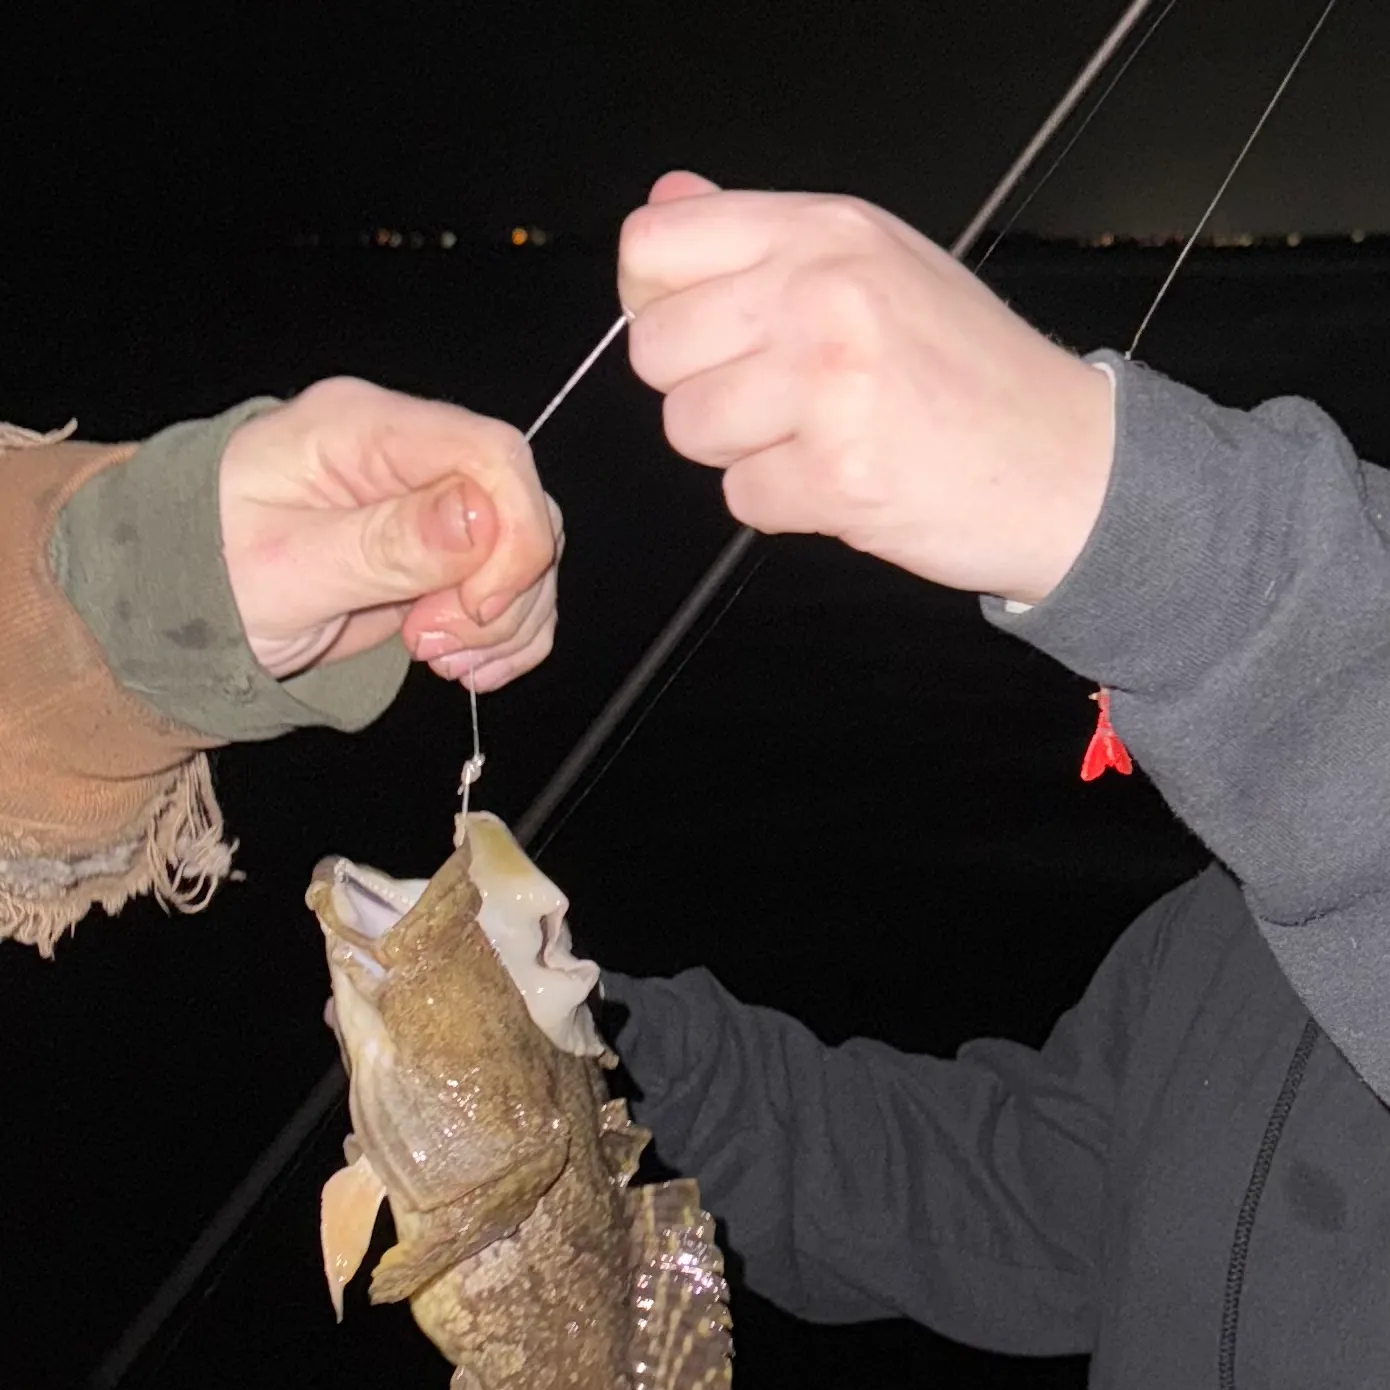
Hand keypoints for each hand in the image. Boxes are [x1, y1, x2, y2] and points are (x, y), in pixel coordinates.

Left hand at [219, 377, 558, 689]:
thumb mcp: (286, 569)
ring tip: (439, 658)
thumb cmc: (206, 576)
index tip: (477, 608)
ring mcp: (431, 504)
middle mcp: (409, 455)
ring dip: (504, 621)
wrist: (176, 607)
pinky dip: (509, 634)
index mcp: (364, 430)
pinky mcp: (444, 552)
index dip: (513, 535)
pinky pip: (516, 588)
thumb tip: (482, 518)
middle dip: (501, 592)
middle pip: (521, 507)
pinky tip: (465, 663)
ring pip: (527, 553)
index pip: (492, 453)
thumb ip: (385, 542)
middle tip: (433, 644)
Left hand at [618, 172, 1114, 605]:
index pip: (652, 243)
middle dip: (699, 388)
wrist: (1070, 466)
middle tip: (778, 400)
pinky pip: (740, 499)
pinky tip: (843, 480)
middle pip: (654, 348)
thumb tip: (667, 199)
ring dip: (740, 452)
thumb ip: (761, 238)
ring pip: (687, 428)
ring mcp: (831, 383)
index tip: (700, 332)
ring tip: (817, 439)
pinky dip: (782, 505)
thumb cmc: (972, 373)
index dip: (653, 301)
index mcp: (825, 230)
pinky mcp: (838, 473)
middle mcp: (823, 291)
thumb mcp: (876, 265)